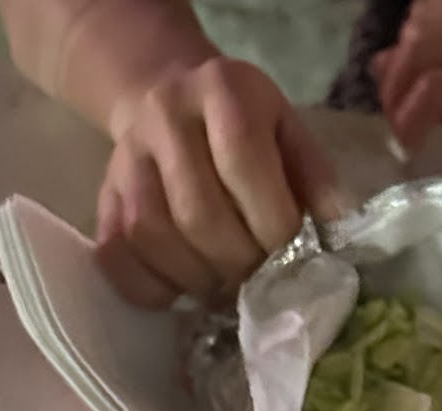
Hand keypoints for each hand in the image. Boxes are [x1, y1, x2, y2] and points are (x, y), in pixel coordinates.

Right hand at [95, 57, 347, 306]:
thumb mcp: (288, 134)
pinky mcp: (103, 199)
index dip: (271, 224)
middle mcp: (166, 116)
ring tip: (224, 287)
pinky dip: (154, 288)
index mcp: (223, 90)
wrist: (168, 102)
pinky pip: (118, 258)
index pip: (242, 163)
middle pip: (198, 213)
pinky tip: (183, 289)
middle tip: (258, 285)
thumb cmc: (245, 130)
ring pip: (155, 237)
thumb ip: (316, 181)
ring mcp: (127, 158)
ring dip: (197, 280)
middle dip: (237, 265)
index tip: (291, 260)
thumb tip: (338, 241)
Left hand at [373, 0, 441, 222]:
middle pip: (431, 12)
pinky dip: (414, 118)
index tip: (409, 66)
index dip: (418, 24)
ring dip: (400, 90)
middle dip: (402, 60)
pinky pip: (440, 91)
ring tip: (403, 126)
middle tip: (397, 103)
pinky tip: (414, 143)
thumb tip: (390, 59)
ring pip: (428, 46)